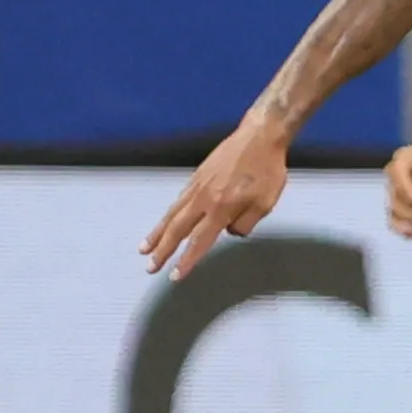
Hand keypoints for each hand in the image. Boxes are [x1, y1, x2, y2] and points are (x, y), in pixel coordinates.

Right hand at [141, 116, 292, 277]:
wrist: (259, 136)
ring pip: (172, 214)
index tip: (174, 276)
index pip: (199, 242)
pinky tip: (164, 222)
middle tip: (149, 267)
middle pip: (177, 230)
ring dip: (157, 233)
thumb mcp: (265, 204)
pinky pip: (178, 200)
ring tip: (144, 248)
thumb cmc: (267, 171)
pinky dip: (168, 214)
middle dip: (162, 251)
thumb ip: (245, 224)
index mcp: (221, 209)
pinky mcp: (196, 176)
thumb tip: (228, 231)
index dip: (186, 261)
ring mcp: (197, 186)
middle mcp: (203, 199)